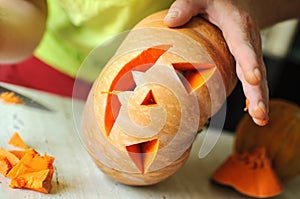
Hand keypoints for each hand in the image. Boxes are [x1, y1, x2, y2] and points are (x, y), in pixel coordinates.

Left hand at [164, 0, 268, 125]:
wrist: (240, 3)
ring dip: (259, 100)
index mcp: (238, 26)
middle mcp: (249, 43)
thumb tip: (170, 21)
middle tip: (259, 113)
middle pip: (256, 69)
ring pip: (258, 79)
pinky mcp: (247, 63)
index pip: (244, 45)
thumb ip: (186, 6)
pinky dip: (254, 97)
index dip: (249, 62)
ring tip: (260, 119)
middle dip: (258, 92)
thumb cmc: (217, 1)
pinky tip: (255, 114)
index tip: (253, 78)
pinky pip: (252, 82)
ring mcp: (251, 55)